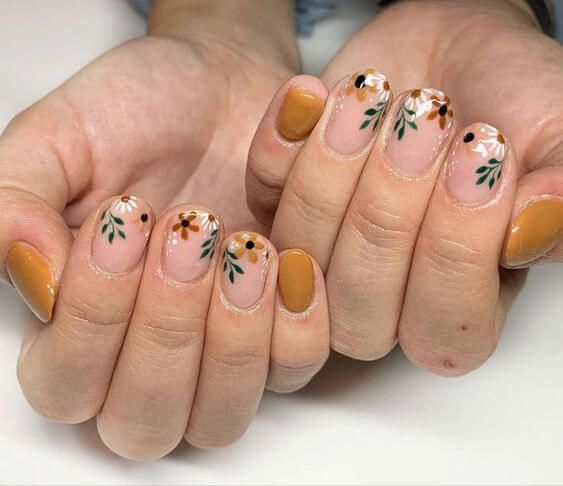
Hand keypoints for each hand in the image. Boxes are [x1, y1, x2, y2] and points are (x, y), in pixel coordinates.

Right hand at [2, 1, 329, 458]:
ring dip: (234, 339)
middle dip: (167, 332)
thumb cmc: (140, 111)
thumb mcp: (62, 138)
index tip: (126, 223)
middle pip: (148, 422)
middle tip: (190, 235)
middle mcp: (153, 354)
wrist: (224, 84)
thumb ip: (20, 201)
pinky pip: (297, 368)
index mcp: (82, 322)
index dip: (93, 319)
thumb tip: (35, 276)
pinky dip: (297, 322)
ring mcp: (224, 351)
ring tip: (244, 246)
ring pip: (223, 417)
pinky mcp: (286, 330)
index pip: (69, 383)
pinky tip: (289, 257)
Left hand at [245, 0, 561, 374]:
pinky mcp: (282, 205)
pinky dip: (281, 144)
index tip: (479, 155)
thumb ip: (558, 195)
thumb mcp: (555, 140)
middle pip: (361, 305)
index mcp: (458, 303)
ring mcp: (326, 254)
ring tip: (369, 96)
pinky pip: (259, 195)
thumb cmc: (509, 102)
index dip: (455, 251)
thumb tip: (529, 235)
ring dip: (331, 172)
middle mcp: (384, 295)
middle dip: (388, 209)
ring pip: (303, 252)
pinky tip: (313, 95)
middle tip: (423, 120)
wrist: (452, 51)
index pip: (444, 327)